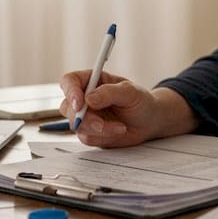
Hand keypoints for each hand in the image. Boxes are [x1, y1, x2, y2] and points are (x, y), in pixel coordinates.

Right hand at [57, 71, 195, 147]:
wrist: (150, 122)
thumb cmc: (141, 101)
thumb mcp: (130, 92)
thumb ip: (109, 93)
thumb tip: (89, 99)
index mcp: (92, 80)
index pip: (70, 81)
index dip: (70, 91)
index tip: (79, 103)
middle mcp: (85, 98)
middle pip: (68, 107)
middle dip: (84, 118)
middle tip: (101, 124)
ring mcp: (86, 116)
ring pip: (77, 125)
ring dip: (99, 129)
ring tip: (121, 127)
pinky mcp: (90, 132)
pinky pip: (87, 138)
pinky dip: (104, 137)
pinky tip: (118, 131)